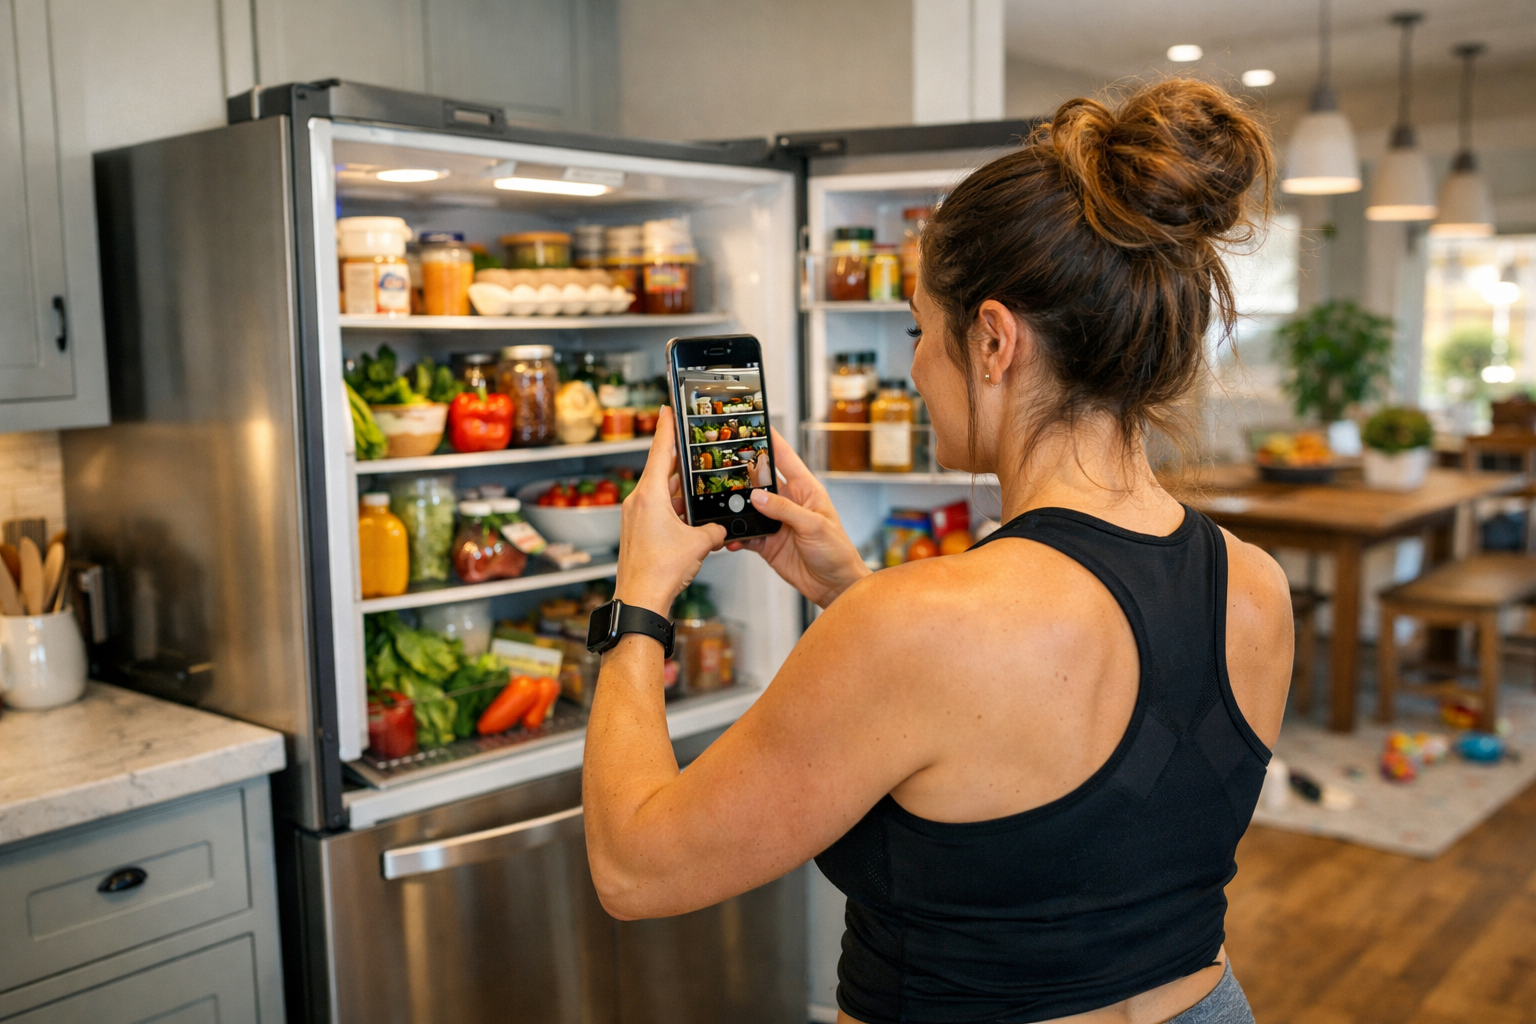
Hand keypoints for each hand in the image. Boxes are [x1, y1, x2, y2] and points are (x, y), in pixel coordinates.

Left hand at [615, 412, 725, 616]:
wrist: (640, 600)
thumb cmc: (660, 572)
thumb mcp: (699, 545)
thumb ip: (714, 530)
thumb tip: (720, 529)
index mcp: (648, 496)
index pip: (658, 450)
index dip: (666, 427)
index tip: (667, 409)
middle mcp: (638, 502)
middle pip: (660, 469)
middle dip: (677, 457)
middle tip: (690, 442)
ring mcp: (636, 516)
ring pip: (660, 491)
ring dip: (678, 487)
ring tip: (697, 480)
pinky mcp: (638, 531)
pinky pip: (659, 509)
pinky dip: (674, 506)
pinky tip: (690, 511)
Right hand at [727, 428, 869, 607]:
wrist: (834, 585)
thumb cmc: (837, 552)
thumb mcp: (814, 525)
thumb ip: (785, 509)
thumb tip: (758, 496)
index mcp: (805, 490)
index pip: (786, 458)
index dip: (771, 440)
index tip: (756, 425)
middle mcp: (789, 502)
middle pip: (761, 481)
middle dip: (743, 474)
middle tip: (723, 468)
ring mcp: (776, 522)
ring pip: (749, 508)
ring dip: (736, 509)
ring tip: (722, 507)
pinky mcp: (768, 542)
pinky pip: (746, 534)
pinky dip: (736, 536)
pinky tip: (730, 537)